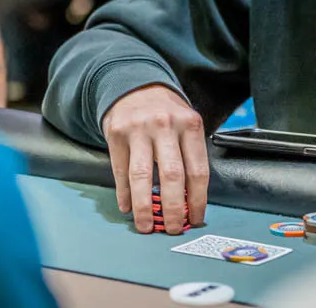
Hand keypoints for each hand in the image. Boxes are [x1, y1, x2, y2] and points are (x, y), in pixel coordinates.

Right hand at [101, 85, 208, 233]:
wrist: (136, 86)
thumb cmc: (167, 113)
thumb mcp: (187, 124)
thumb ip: (189, 155)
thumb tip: (189, 201)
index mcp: (190, 125)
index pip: (198, 170)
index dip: (197, 200)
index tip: (195, 219)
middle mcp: (166, 125)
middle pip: (172, 176)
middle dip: (173, 208)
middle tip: (174, 228)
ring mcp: (139, 129)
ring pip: (142, 176)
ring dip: (144, 207)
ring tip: (146, 226)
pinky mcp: (116, 133)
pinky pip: (120, 171)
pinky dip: (124, 194)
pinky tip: (127, 207)